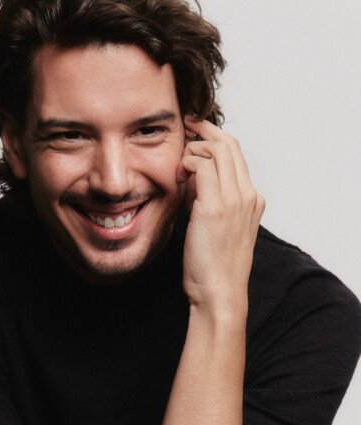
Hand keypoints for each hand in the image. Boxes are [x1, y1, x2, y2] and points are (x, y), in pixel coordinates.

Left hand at [177, 118, 265, 314]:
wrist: (220, 293)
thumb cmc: (214, 268)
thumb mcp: (216, 229)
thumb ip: (208, 203)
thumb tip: (189, 184)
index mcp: (252, 200)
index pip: (237, 155)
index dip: (215, 139)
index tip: (196, 135)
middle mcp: (248, 195)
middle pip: (230, 145)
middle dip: (205, 131)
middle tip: (185, 128)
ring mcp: (235, 200)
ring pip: (218, 150)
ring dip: (194, 148)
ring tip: (178, 158)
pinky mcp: (216, 208)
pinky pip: (202, 166)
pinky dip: (187, 163)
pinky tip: (176, 177)